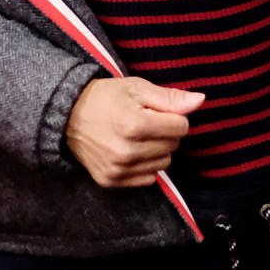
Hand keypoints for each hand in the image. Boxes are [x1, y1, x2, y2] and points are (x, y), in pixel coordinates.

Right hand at [64, 76, 203, 187]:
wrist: (68, 116)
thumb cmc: (106, 97)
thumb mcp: (137, 88)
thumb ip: (170, 97)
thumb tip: (200, 101)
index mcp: (134, 124)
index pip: (181, 127)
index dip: (173, 116)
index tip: (157, 111)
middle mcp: (127, 151)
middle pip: (173, 146)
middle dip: (166, 133)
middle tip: (146, 122)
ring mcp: (118, 169)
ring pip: (163, 164)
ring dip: (157, 150)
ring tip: (138, 137)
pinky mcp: (111, 181)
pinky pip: (148, 179)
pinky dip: (145, 166)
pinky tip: (130, 151)